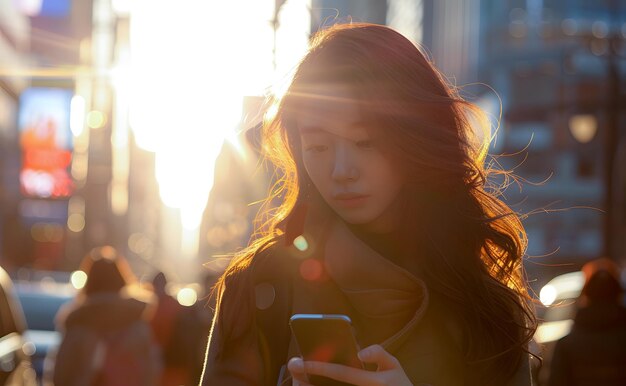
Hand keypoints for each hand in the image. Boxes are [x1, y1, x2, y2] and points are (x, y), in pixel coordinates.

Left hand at [289, 344, 412, 385]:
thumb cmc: (400, 383)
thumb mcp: (394, 366)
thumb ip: (378, 354)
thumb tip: (360, 352)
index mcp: (373, 381)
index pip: (342, 373)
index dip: (320, 367)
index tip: (303, 362)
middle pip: (334, 384)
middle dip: (315, 375)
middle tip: (299, 367)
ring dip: (319, 383)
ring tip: (306, 374)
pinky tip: (319, 381)